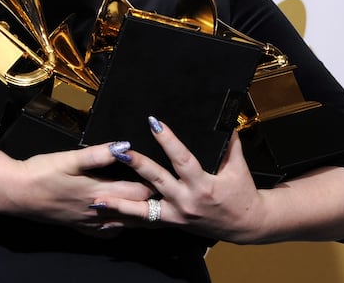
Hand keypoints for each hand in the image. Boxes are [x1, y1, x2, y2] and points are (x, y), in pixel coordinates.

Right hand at [1, 142, 153, 232]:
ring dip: (138, 217)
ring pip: (122, 224)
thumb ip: (99, 154)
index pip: (138, 192)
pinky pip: (105, 232)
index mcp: (99, 191)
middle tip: (167, 197)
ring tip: (153, 211)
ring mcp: (88, 221)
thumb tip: (125, 146)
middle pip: (135, 212)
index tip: (167, 178)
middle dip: (152, 204)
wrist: (17, 193)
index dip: (153, 184)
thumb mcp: (71, 158)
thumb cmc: (42, 172)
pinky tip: (119, 223)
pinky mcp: (78, 225)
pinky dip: (117, 227)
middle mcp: (98, 210)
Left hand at [91, 120, 267, 242]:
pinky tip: (105, 216)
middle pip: (157, 181)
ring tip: (98, 197)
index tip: (154, 123)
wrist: (245, 224)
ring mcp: (177, 215)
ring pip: (144, 210)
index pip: (182, 159)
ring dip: (120, 203)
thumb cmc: (241, 191)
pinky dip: (125, 219)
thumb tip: (224, 118)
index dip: (168, 140)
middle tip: (120, 151)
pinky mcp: (171, 223)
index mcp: (203, 185)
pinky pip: (145, 222)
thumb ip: (229, 142)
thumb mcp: (237, 165)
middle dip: (138, 165)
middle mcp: (187, 201)